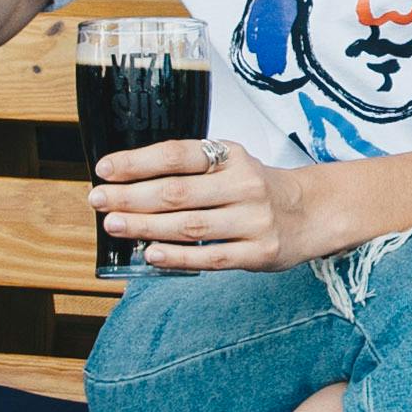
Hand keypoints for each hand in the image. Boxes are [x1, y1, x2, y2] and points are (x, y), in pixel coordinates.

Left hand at [92, 131, 328, 271]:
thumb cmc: (258, 188)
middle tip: (98, 200)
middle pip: (177, 191)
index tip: (105, 169)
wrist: (313, 212)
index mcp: (232, 156)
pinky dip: (177, 256)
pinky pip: (211, 257)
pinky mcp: (259, 252)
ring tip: (114, 225)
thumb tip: (129, 182)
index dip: (137, 162)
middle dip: (131, 196)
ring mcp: (253, 219)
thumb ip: (190, 170)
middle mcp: (244, 184)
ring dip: (145, 226)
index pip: (178, 155)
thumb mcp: (231, 164)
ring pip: (189, 225)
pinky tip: (150, 253)